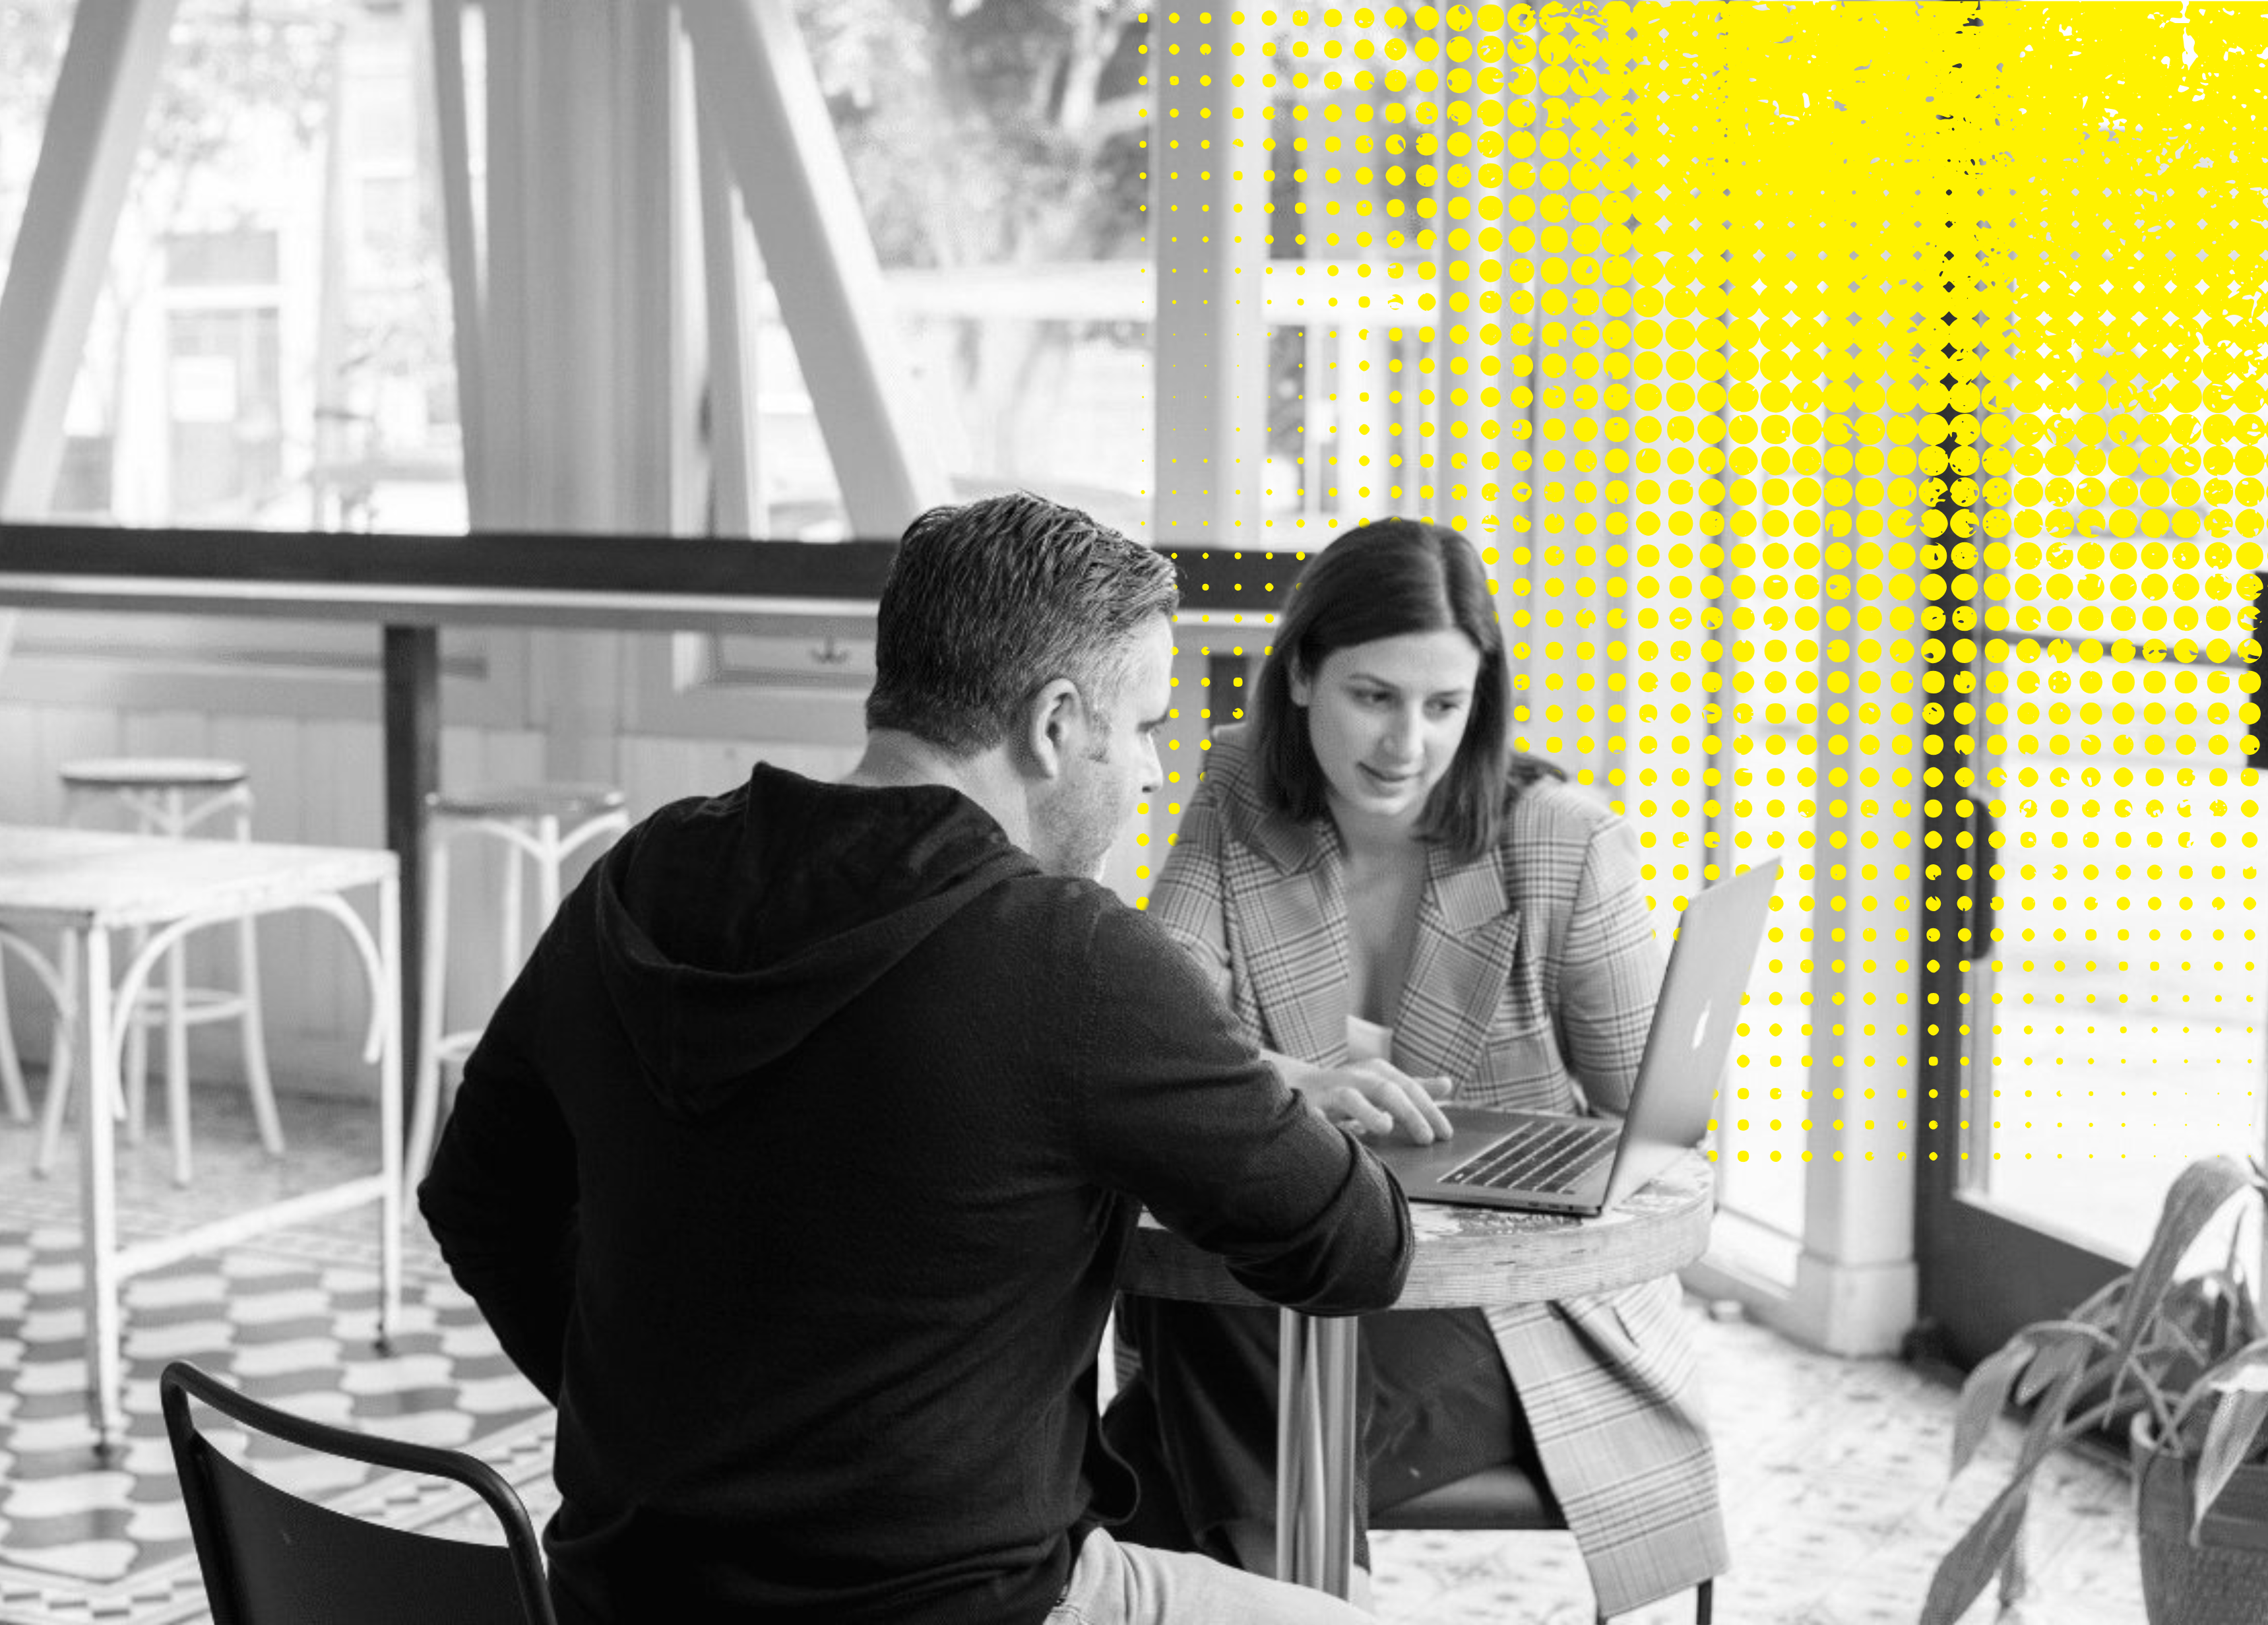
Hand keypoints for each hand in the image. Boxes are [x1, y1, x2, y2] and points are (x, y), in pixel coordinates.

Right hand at [1294, 1057, 1455, 1145]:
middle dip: (1409, 1113)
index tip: (1445, 1134)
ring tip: (1386, 1127)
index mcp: (1378, 1071)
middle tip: (1427, 1139)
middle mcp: (1357, 1076)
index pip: (1411, 1088)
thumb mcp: (1384, 1086)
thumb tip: (1448, 1084)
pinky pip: (1320, 1115)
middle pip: (1388, 1090)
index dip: (1429, 1110)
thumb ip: (1414, 1088)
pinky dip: (1332, 1124)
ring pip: (1353, 1097)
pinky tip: (1344, 1135)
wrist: (1298, 1086)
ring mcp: (1332, 1089)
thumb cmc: (1348, 1090)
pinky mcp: (1309, 1105)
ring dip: (1370, 1112)